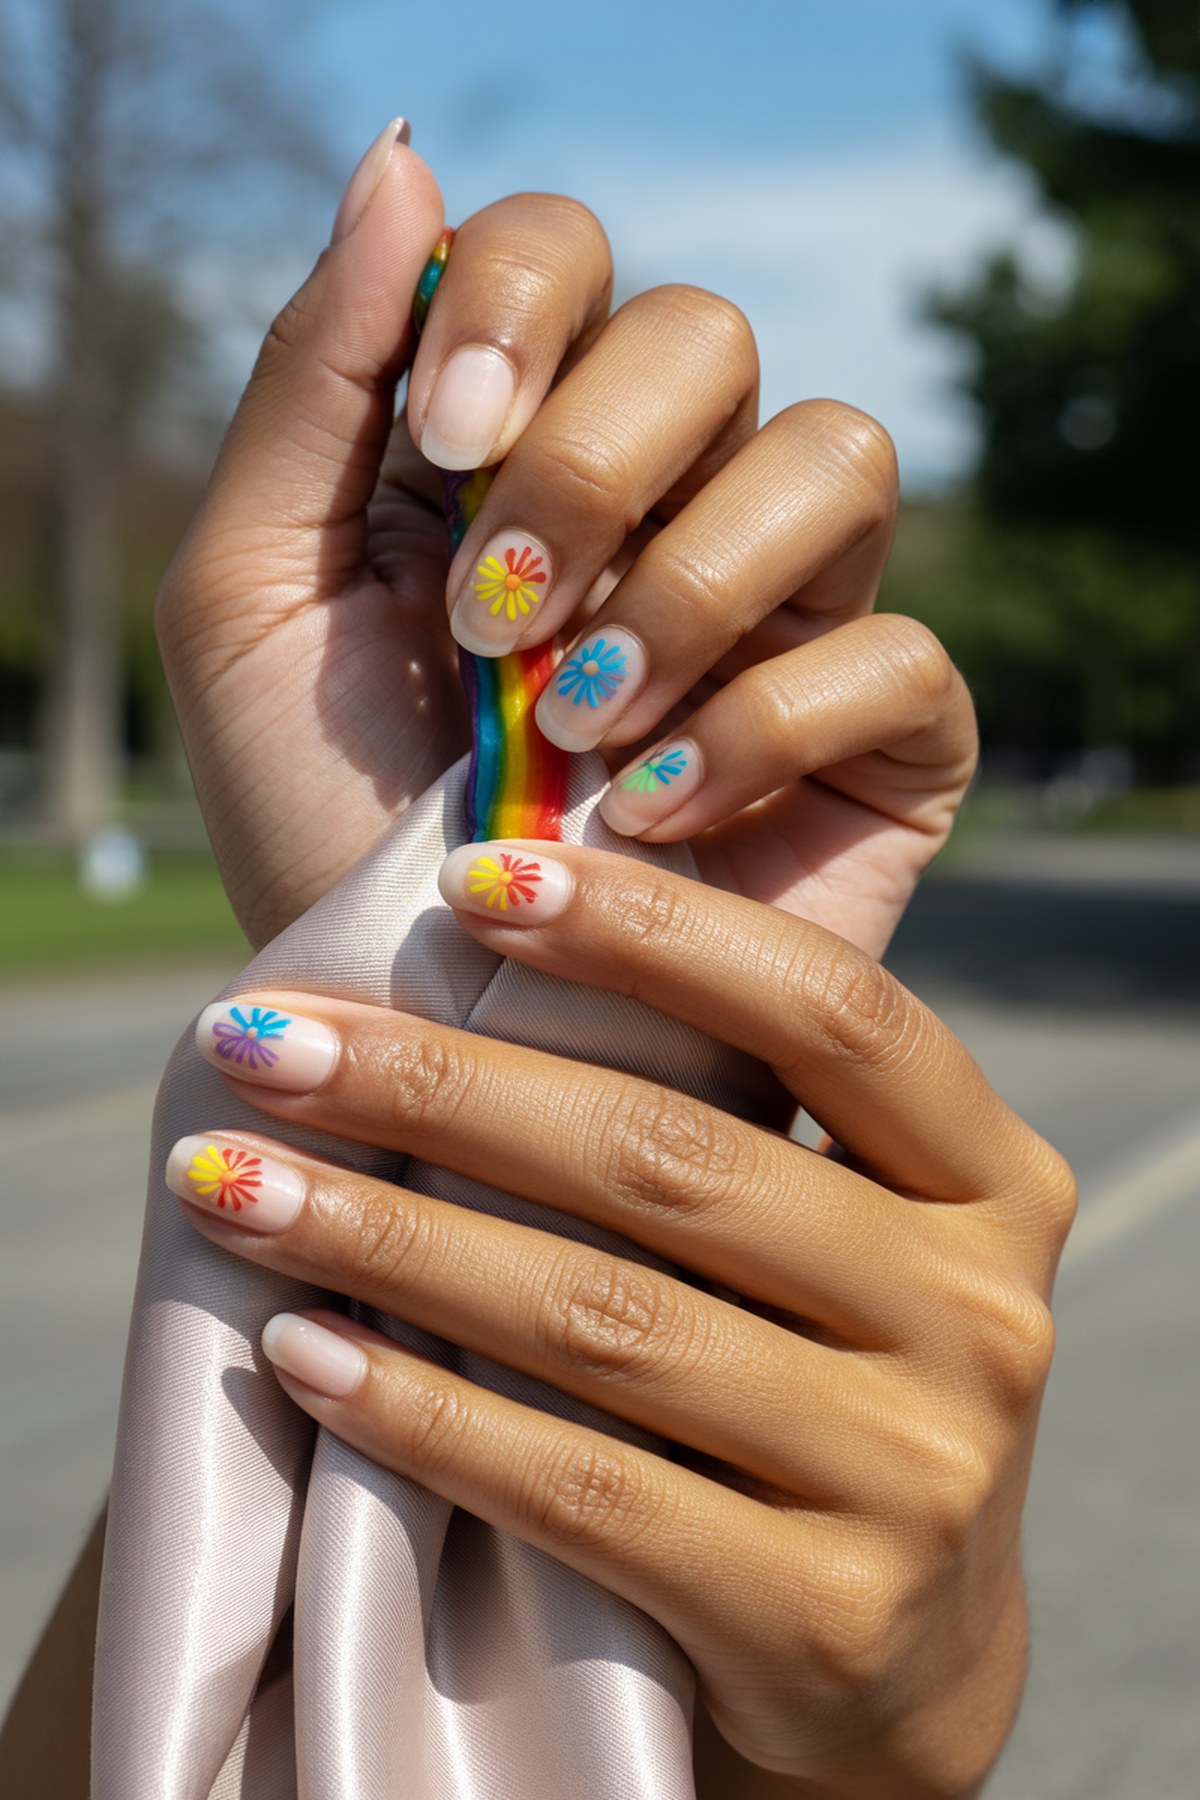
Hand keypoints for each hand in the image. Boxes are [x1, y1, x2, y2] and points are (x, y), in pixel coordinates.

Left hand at [156, 138, 974, 957]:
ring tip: (578, 726)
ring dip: (692, 582)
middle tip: (497, 624)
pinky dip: (770, 723)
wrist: (411, 1036)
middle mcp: (664, 507)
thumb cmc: (320, 827)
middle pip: (709, 335)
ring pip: (840, 453)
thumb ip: (317, 377)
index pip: (568, 256)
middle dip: (594, 466)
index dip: (520, 310)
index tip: (443, 444)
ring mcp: (782, 618)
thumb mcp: (255, 594)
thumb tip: (405, 153)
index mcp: (517, 447)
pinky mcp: (874, 741)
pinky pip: (902, 653)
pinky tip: (656, 812)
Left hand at [170, 849, 1073, 1797]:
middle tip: (260, 1040)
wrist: (898, 1653)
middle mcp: (980, 1315)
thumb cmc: (816, 1380)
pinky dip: (421, 1411)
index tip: (464, 879)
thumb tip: (481, 929)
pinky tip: (304, 1349)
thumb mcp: (829, 1234)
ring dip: (386, 1237)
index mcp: (990, 1181)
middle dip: (438, 1084)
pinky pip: (579, 1490)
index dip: (650, 930)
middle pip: (674, 1157)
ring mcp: (916, 1474)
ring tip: (229, 1182)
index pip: (829, 1010)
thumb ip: (727, 1114)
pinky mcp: (823, 1616)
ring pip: (602, 1320)